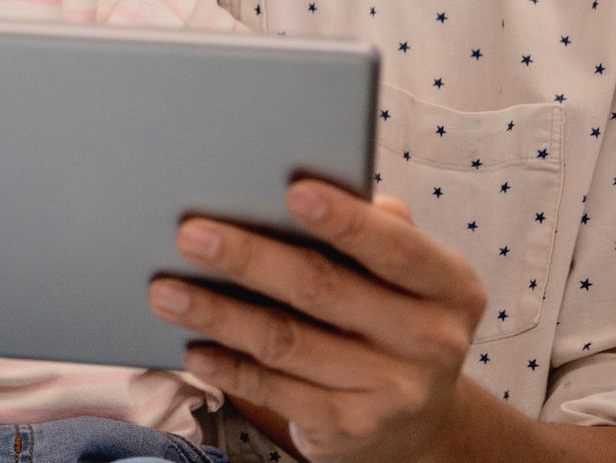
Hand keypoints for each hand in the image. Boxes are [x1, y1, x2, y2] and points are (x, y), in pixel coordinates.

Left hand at [149, 181, 485, 462]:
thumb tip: (309, 184)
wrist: (415, 422)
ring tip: (166, 291)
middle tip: (190, 235)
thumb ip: (373, 229)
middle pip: (323, 290)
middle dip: (249, 258)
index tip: (292, 191)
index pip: (395, 247)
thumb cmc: (390, 317)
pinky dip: (229, 368)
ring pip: (287, 342)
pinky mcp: (350, 430)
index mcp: (449, 287)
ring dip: (218, 313)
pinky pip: (276, 391)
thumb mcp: (405, 277)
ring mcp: (393, 392)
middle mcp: (431, 342)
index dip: (344, 220)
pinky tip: (194, 348)